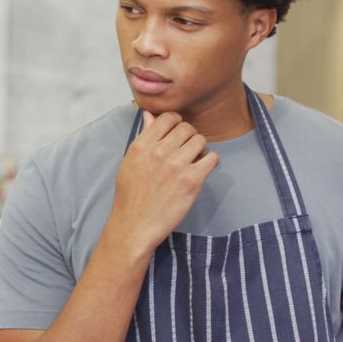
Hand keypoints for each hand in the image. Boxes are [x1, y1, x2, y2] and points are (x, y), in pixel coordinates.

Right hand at [106, 111, 218, 255]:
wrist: (135, 226)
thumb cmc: (131, 196)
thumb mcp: (130, 162)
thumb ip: (143, 137)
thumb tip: (149, 115)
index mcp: (142, 145)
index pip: (168, 117)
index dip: (175, 124)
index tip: (176, 135)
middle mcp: (159, 151)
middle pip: (186, 127)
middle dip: (189, 137)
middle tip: (186, 150)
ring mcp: (176, 165)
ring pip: (200, 140)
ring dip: (200, 149)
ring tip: (193, 161)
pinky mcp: (192, 180)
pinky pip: (212, 158)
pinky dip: (210, 162)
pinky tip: (201, 170)